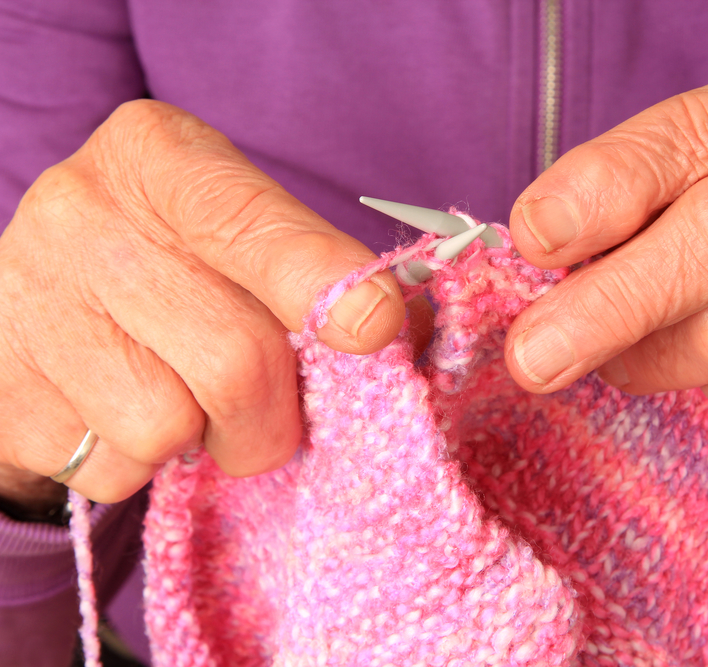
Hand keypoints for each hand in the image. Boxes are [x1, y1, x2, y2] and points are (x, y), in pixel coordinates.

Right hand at [0, 100, 408, 504]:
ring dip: (204, 441)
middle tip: (272, 411)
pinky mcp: (1, 389)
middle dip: (277, 413)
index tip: (373, 328)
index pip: (253, 226)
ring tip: (180, 397)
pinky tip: (121, 410)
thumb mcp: (246, 232)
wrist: (49, 298)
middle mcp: (81, 212)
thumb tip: (401, 330)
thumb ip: (325, 273)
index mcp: (159, 156)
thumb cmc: (180, 264)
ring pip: (168, 428)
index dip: (321, 284)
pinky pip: (113, 469)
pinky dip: (141, 464)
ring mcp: (27, 299)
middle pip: (233, 357)